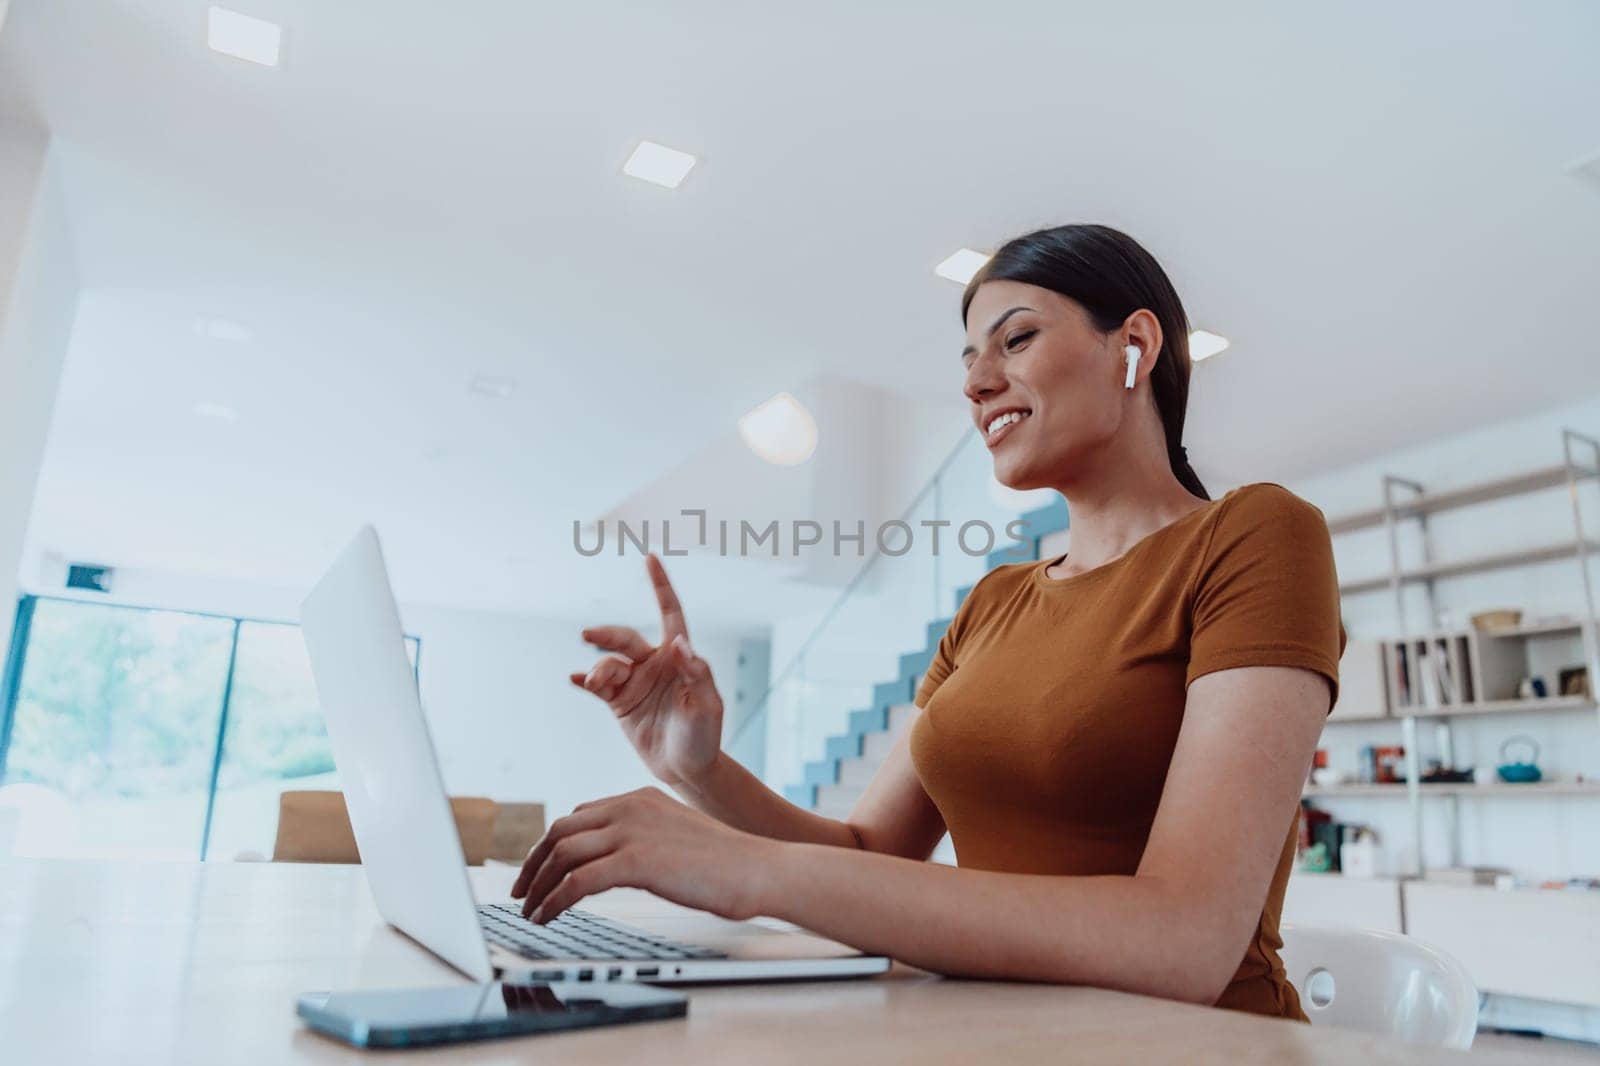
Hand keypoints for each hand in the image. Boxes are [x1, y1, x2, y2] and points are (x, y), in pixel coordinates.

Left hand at [510, 787, 775, 922]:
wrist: (757, 868)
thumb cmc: (727, 862)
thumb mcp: (677, 836)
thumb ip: (645, 839)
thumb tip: (619, 862)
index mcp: (639, 799)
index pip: (579, 816)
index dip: (552, 843)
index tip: (539, 868)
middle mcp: (630, 808)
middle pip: (561, 830)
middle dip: (533, 863)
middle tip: (520, 891)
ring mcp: (631, 832)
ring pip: (562, 853)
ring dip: (538, 885)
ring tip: (529, 911)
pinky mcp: (636, 861)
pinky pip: (577, 881)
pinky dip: (554, 901)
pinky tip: (547, 916)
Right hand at [571, 553, 724, 786]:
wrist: (686, 768)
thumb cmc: (703, 735)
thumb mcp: (708, 705)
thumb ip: (696, 673)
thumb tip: (679, 643)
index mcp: (679, 657)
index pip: (669, 612)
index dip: (660, 586)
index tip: (650, 558)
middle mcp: (654, 664)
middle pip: (626, 638)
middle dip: (607, 634)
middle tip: (588, 635)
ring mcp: (635, 682)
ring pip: (609, 663)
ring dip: (599, 669)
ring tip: (595, 683)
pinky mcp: (620, 703)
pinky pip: (597, 686)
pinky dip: (584, 680)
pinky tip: (573, 678)